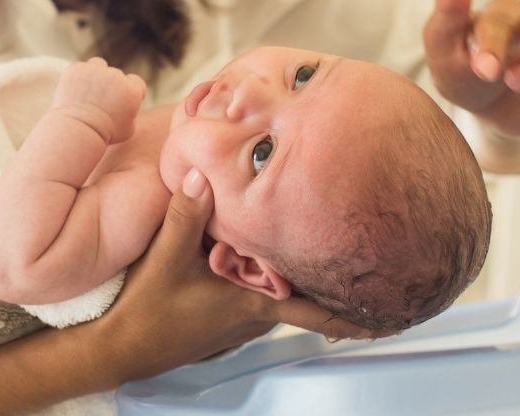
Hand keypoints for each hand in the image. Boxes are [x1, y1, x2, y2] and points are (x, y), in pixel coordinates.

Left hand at [52, 57, 146, 143]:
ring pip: (98, 65)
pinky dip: (78, 77)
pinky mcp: (76, 69)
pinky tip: (76, 90)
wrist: (76, 130)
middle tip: (100, 101)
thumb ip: (133, 112)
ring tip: (89, 90)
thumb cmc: (104, 134)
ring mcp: (95, 70)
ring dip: (96, 74)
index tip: (121, 99)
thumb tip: (131, 105)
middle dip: (111, 85)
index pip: (135, 81)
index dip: (129, 90)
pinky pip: (80, 68)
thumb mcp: (128, 129)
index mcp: (131, 89)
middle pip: (116, 74)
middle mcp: (115, 76)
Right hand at [92, 169, 378, 381]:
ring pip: (282, 284)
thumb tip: (202, 173)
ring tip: (319, 236)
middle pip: (304, 285)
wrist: (120, 345)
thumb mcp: (166, 258)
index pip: (319, 311)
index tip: (399, 312)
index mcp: (253, 302)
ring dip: (298, 266)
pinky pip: (260, 285)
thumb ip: (187, 214)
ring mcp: (242, 314)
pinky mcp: (226, 311)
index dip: (361, 313)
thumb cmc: (147, 313)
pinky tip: (260, 247)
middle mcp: (256, 310)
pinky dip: (270, 268)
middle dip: (333, 270)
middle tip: (370, 251)